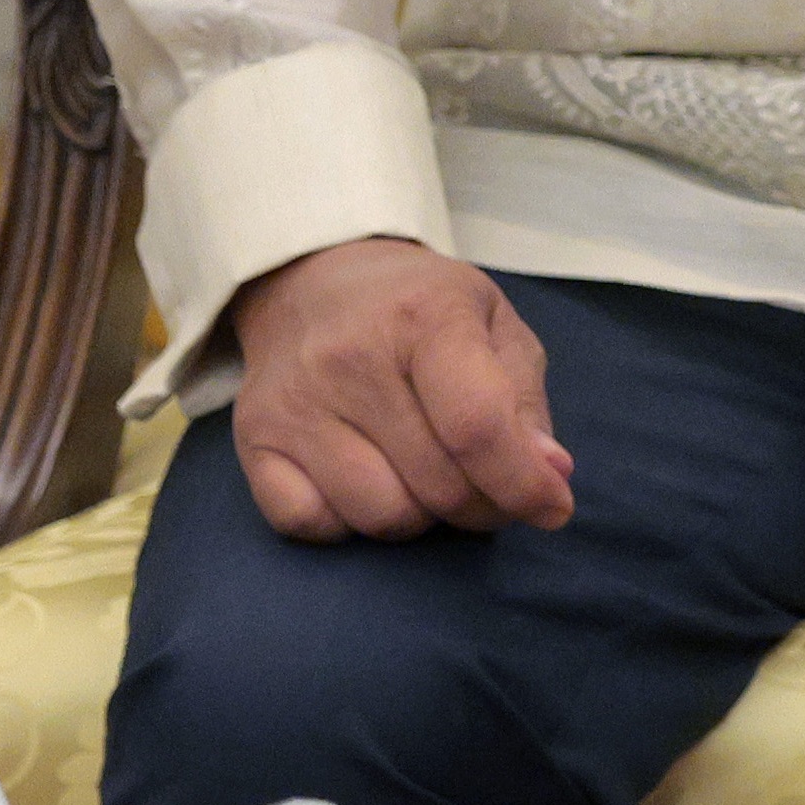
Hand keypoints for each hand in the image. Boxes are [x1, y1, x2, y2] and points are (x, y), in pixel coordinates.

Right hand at [223, 241, 571, 540]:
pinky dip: (346, 523)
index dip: (523, 485)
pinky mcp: (252, 438)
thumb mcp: (494, 324)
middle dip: (483, 506)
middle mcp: (349, 358)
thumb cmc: (420, 309)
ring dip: (420, 517)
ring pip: (380, 517)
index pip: (477, 428)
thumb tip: (551, 477)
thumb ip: (526, 402)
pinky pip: (308, 524)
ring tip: (426, 476)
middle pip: (439, 487)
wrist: (312, 280)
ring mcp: (293, 402)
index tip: (552, 507)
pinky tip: (365, 482)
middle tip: (489, 486)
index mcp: (424, 317)